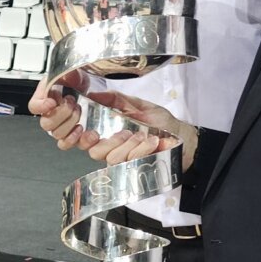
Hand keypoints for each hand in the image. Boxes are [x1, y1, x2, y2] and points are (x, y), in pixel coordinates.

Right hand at [28, 76, 96, 151]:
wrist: (93, 90)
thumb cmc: (79, 81)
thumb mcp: (72, 71)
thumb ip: (65, 72)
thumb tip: (64, 74)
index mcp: (45, 98)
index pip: (34, 107)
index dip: (41, 106)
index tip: (52, 102)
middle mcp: (50, 114)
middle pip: (46, 124)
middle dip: (62, 113)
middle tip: (72, 102)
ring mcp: (59, 126)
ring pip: (56, 134)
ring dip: (70, 123)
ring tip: (79, 110)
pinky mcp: (70, 136)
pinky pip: (65, 144)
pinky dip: (73, 139)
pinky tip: (81, 129)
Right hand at [78, 89, 198, 172]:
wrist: (182, 136)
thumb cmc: (160, 122)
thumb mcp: (138, 105)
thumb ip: (116, 99)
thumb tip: (94, 93)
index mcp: (108, 132)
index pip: (82, 140)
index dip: (78, 139)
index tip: (86, 130)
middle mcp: (113, 149)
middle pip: (94, 153)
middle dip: (108, 142)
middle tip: (125, 132)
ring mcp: (125, 161)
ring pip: (113, 159)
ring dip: (129, 145)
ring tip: (143, 135)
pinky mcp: (139, 169)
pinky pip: (132, 163)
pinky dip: (142, 150)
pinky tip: (153, 141)